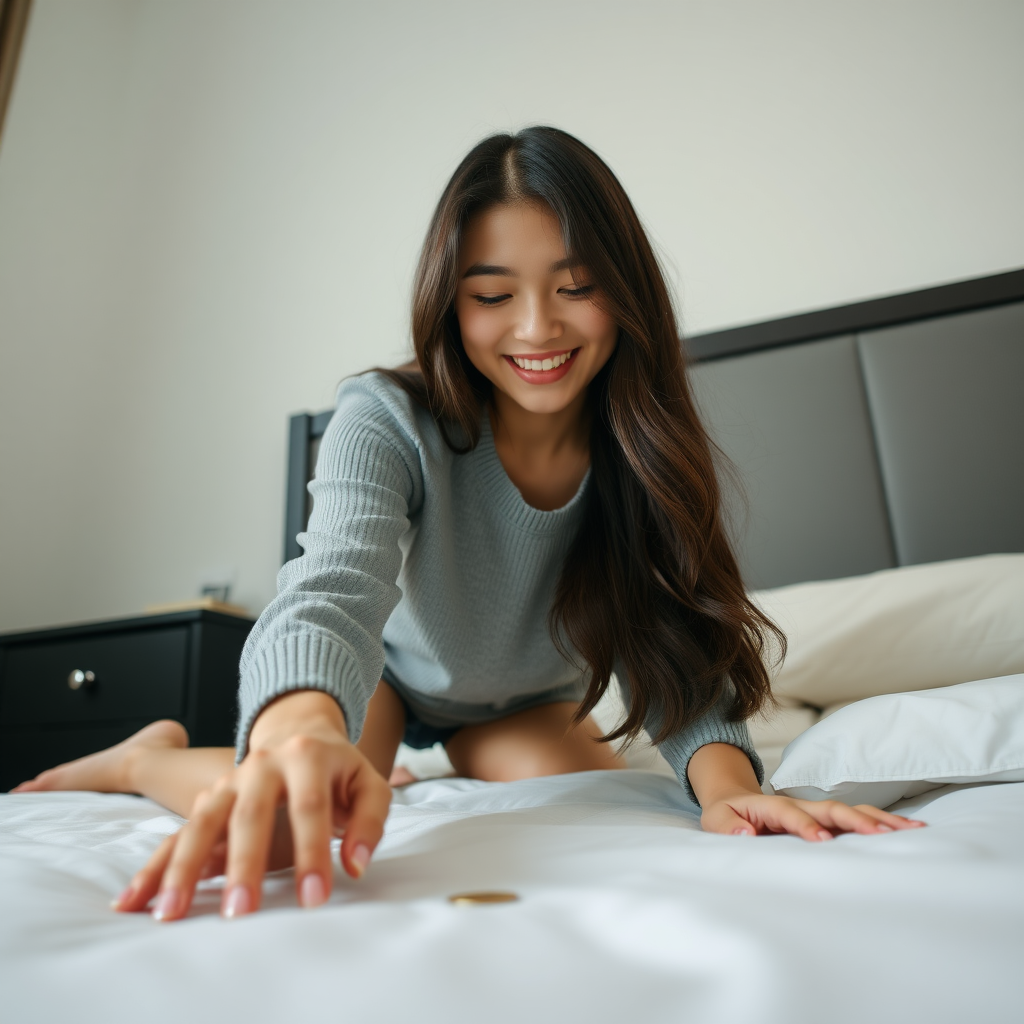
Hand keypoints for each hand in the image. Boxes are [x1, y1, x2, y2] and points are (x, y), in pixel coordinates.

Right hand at [115, 691, 392, 920]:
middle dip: (245, 865)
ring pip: (202, 821)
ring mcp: (229, 780)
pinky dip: (155, 865)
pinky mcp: (208, 799)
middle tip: (242, 913)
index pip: (309, 806)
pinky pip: (177, 832)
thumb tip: (355, 863)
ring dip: (184, 868)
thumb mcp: (368, 784)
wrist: (299, 733)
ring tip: (171, 913)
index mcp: (306, 756)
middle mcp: (261, 764)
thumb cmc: (338, 770)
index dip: (312, 852)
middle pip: (249, 814)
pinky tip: (134, 900)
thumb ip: (369, 821)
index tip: (314, 898)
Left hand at [687, 743, 924, 840]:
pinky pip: (856, 821)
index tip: (821, 840)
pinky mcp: (826, 822)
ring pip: (850, 812)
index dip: (805, 825)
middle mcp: (799, 805)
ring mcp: (815, 812)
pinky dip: (883, 825)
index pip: (791, 814)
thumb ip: (727, 827)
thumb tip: (744, 832)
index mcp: (771, 806)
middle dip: (856, 820)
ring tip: (913, 830)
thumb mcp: (715, 821)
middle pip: (831, 809)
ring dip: (880, 820)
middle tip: (882, 834)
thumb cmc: (726, 815)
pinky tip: (911, 831)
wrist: (735, 801)